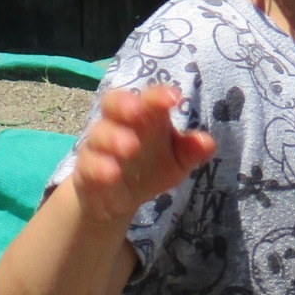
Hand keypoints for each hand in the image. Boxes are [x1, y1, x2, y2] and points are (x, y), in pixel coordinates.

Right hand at [70, 86, 215, 226]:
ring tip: (129, 147)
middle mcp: (118, 125)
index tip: (175, 98)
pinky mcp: (86, 170)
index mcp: (143, 116)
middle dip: (124, 104)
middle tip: (137, 111)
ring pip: (99, 133)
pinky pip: (89, 165)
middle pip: (112, 102)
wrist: (117, 198)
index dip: (157, 95)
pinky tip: (111, 174)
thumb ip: (190, 151)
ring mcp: (99, 146)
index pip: (147, 98)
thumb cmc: (150, 168)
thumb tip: (208, 142)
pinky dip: (100, 168)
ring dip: (113, 138)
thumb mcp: (176, 162)